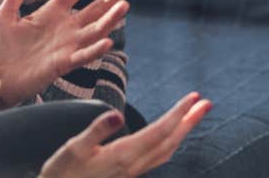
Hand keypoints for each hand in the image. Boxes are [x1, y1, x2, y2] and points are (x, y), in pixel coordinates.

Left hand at [0, 0, 132, 109]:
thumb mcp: (4, 15)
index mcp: (52, 13)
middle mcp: (65, 28)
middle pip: (95, 8)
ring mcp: (66, 46)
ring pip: (95, 30)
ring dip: (110, 19)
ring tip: (125, 5)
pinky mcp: (62, 64)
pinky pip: (83, 55)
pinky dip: (95, 49)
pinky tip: (108, 41)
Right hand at [40, 92, 212, 177]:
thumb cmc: (62, 173)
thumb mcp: (74, 148)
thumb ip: (96, 130)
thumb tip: (116, 114)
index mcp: (123, 156)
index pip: (159, 131)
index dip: (178, 114)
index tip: (193, 97)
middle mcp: (133, 165)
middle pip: (170, 140)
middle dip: (189, 121)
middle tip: (206, 103)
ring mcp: (132, 171)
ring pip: (167, 150)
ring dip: (183, 131)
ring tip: (194, 115)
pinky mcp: (128, 174)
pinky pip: (158, 157)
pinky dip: (170, 141)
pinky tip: (170, 136)